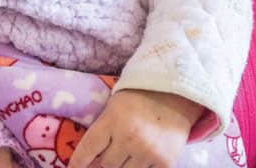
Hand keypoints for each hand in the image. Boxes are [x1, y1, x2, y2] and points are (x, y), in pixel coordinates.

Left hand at [69, 89, 201, 167]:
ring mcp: (148, 152)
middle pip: (106, 165)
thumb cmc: (140, 97)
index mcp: (113, 119)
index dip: (78, 162)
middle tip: (103, 158)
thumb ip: (103, 128)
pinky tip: (138, 160)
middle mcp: (129, 138)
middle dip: (102, 164)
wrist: (177, 95)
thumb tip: (90, 157)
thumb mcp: (115, 105)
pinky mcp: (165, 163)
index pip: (88, 149)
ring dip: (121, 167)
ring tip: (122, 155)